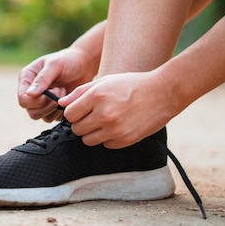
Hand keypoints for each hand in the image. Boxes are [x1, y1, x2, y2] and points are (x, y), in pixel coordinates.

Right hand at [17, 47, 98, 121]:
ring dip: (55, 108)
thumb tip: (29, 94)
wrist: (84, 64)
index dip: (36, 101)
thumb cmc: (68, 60)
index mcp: (27, 79)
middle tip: (60, 91)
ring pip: (41, 117)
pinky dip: (61, 112)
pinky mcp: (52, 108)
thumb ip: (42, 79)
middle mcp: (31, 91)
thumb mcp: (55, 65)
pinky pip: (53, 118)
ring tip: (64, 92)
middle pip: (31, 111)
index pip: (23, 99)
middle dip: (47, 105)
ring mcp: (41, 101)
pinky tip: (67, 98)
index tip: (52, 91)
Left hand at [58, 70, 179, 148]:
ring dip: (92, 133)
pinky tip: (117, 126)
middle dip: (81, 123)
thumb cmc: (132, 84)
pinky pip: (105, 145)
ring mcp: (115, 129)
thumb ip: (81, 92)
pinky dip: (107, 138)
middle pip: (76, 129)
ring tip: (104, 121)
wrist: (163, 93)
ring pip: (88, 140)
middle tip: (92, 116)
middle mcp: (104, 114)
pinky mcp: (125, 140)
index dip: (73, 112)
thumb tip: (62, 103)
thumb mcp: (105, 81)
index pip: (69, 114)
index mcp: (97, 96)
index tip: (80, 110)